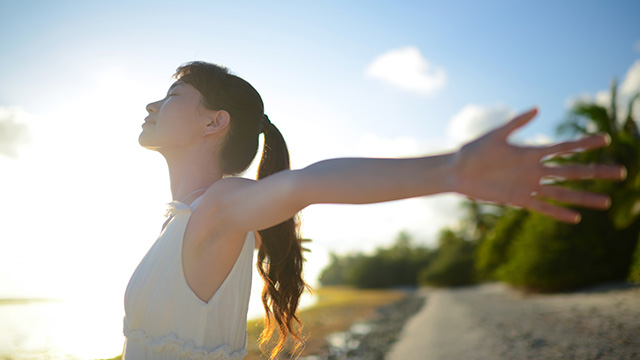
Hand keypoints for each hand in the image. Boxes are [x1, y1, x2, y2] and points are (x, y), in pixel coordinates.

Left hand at [451, 107, 625, 222]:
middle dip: (596, 172)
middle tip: (621, 173)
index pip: (564, 148)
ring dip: (583, 196)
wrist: (457, 171)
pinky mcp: (517, 200)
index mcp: (530, 152)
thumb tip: (537, 109)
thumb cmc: (473, 150)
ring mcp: (528, 186)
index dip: (583, 144)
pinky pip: (542, 208)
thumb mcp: (495, 136)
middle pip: (571, 171)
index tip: (605, 139)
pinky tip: (575, 218)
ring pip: (562, 192)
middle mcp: (534, 170)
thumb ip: (516, 123)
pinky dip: (557, 213)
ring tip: (605, 201)